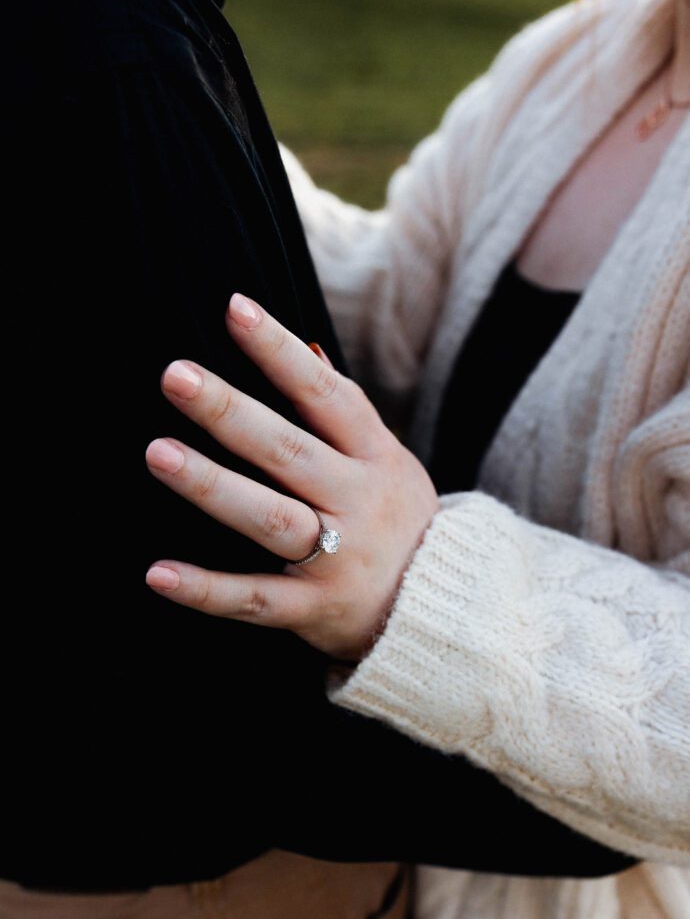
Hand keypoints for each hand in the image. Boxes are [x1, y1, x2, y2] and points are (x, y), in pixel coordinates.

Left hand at [145, 293, 439, 661]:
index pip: (327, 395)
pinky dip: (208, 589)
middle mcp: (359, 502)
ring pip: (270, 519)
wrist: (442, 608)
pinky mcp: (314, 609)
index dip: (282, 352)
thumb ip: (345, 411)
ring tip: (158, 454)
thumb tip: (308, 345)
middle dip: (232, 412)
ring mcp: (339, 558)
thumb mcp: (388, 460)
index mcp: (376, 457)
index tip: (235, 309)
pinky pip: (256, 599)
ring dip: (213, 487)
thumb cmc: (398, 520)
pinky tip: (158, 574)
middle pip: (290, 451)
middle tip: (176, 376)